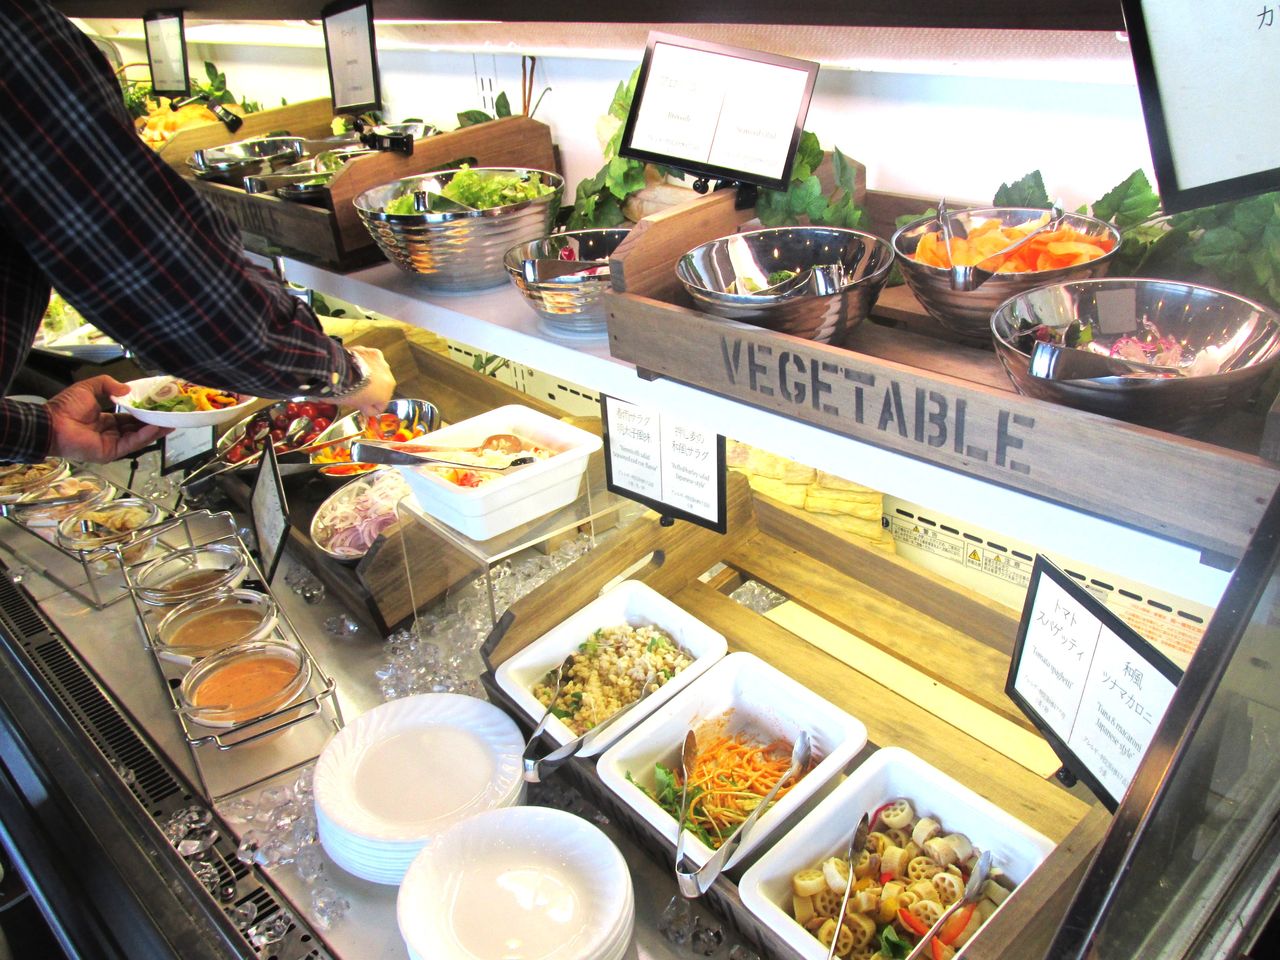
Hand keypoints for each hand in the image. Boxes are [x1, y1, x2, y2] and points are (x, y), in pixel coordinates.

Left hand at [46, 376, 170, 462]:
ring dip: (154, 429)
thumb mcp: (88, 388)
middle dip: (154, 422)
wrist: (52, 424)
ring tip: (171, 421)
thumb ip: (107, 384)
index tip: (158, 406)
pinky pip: (132, 443)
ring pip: (138, 437)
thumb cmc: (66, 407)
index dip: (144, 412)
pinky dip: (145, 436)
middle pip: (137, 428)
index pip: (130, 417)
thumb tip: (127, 388)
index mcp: (105, 420)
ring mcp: (112, 444)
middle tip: (171, 415)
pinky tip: (156, 427)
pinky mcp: (111, 452)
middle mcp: (110, 433)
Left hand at [343, 346, 395, 418]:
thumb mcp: (357, 406)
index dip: (370, 406)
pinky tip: (354, 365)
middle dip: (371, 388)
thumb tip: (369, 409)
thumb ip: (367, 409)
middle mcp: (388, 376)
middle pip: (380, 386)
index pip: (381, 404)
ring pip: (376, 372)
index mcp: (387, 393)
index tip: (362, 405)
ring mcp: (381, 363)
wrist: (338, 372)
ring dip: (368, 374)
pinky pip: (370, 360)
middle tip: (356, 390)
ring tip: (353, 376)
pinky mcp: (372, 352)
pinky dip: (363, 362)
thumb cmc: (347, 391)